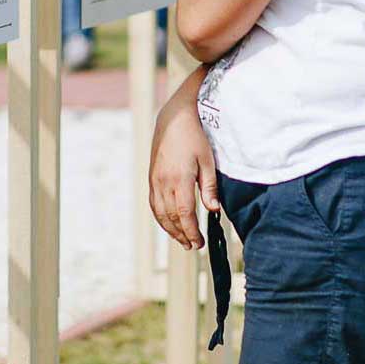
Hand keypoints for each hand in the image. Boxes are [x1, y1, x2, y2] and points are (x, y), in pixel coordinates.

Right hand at [149, 71, 219, 250]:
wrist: (173, 118)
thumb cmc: (194, 137)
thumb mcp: (208, 160)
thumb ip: (209, 187)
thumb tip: (212, 210)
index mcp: (179, 178)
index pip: (184, 214)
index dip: (191, 231)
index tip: (199, 242)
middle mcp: (163, 181)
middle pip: (170, 217)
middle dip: (182, 234)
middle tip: (193, 246)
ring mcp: (155, 179)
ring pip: (159, 212)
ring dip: (170, 229)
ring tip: (182, 239)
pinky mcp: (152, 175)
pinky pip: (153, 202)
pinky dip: (160, 217)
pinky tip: (168, 222)